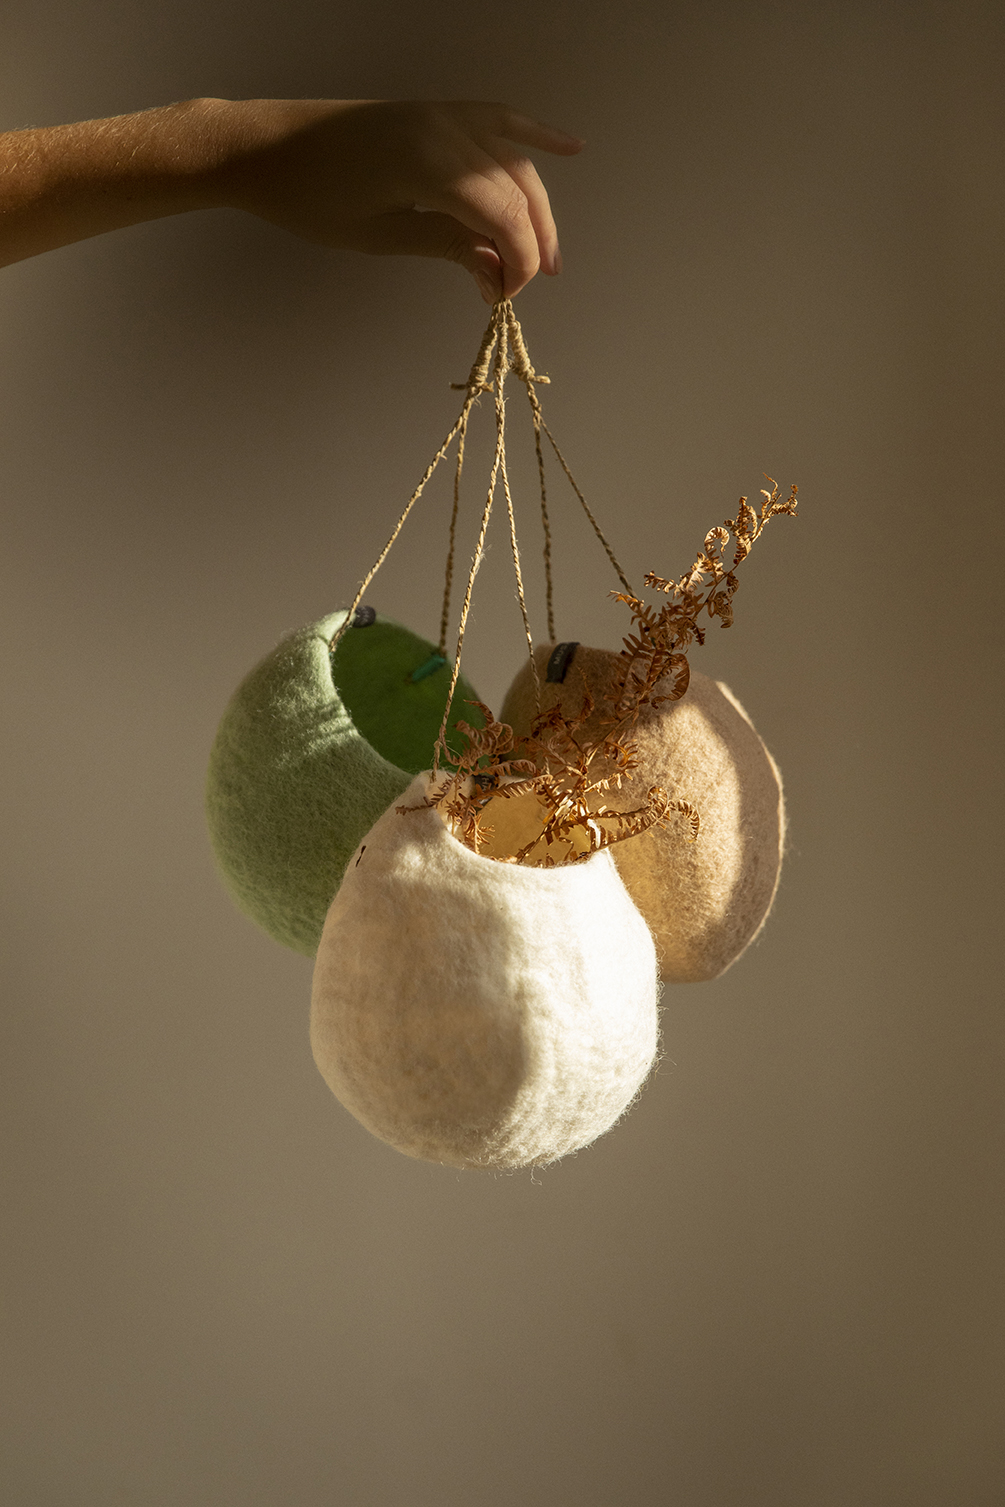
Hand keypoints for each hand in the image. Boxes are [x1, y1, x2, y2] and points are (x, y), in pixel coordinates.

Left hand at [211, 99, 583, 300]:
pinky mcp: (434, 111)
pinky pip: (498, 120)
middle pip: (517, 190)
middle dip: (530, 241)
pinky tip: (570, 146)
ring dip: (536, 205)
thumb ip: (448, 247)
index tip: (506, 296)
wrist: (265, 146)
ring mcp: (442, 114)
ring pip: (514, 160)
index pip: (504, 216)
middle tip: (526, 285)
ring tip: (545, 251)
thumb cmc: (312, 198)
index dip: (518, 261)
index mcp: (429, 164)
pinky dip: (534, 134)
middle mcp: (446, 129)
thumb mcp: (382, 234)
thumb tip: (496, 276)